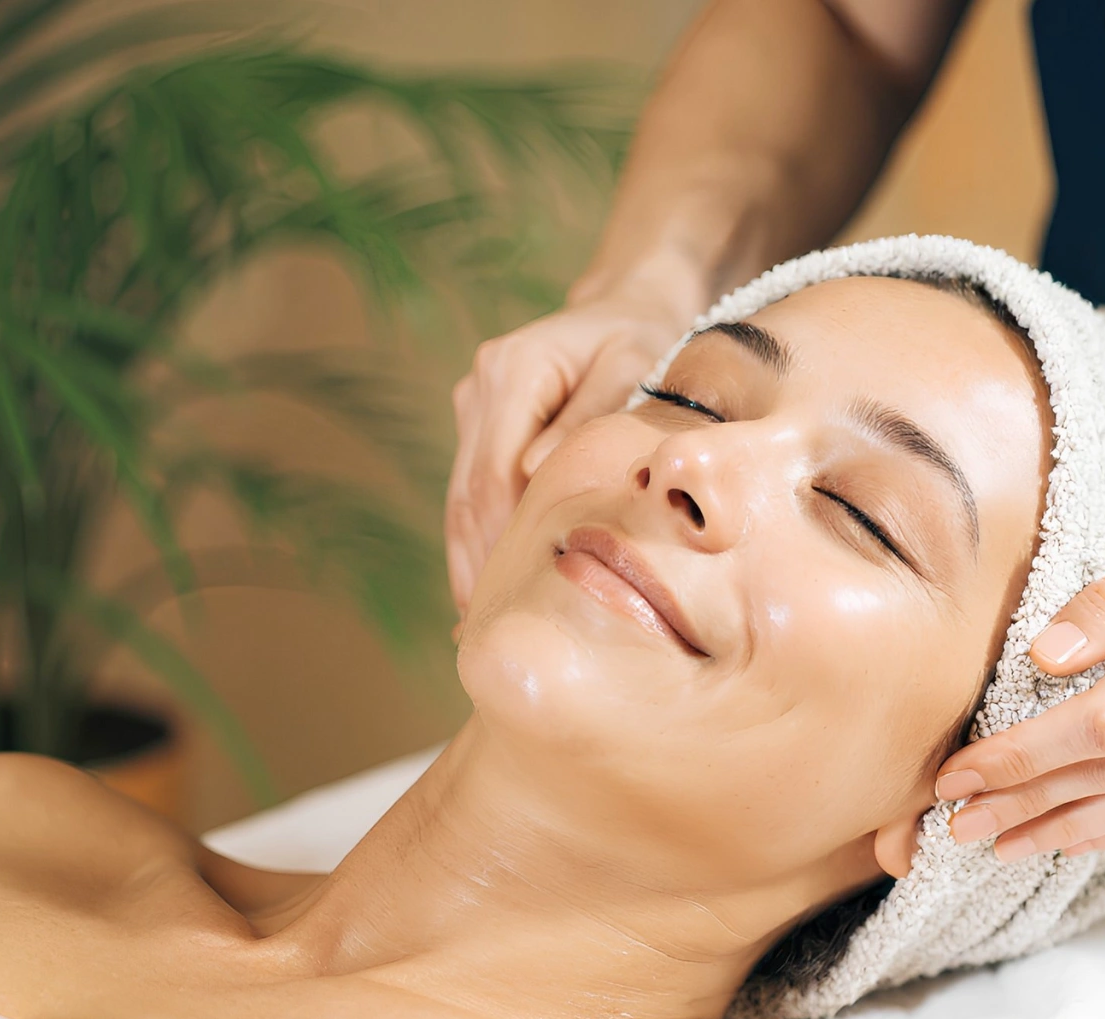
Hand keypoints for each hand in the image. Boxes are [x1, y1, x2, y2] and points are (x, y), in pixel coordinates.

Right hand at [446, 292, 690, 611]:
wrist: (629, 303)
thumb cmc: (644, 337)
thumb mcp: (633, 367)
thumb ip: (587, 418)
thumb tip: (536, 472)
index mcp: (514, 370)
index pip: (494, 472)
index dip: (501, 539)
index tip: (518, 595)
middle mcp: (481, 386)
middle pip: (468, 492)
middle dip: (480, 563)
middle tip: (496, 627)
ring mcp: (474, 405)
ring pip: (460, 498)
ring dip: (470, 560)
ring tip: (481, 624)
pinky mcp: (480, 425)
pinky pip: (471, 492)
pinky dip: (477, 541)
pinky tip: (482, 592)